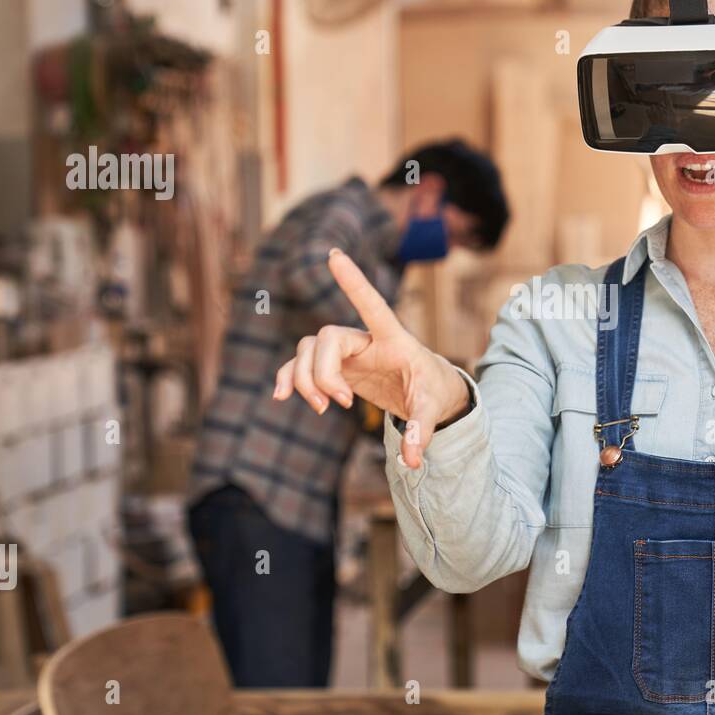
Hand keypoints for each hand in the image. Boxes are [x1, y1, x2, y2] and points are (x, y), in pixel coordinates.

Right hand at [273, 249, 470, 467]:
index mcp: (393, 338)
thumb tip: (412, 460)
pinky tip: (281, 396)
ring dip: (305, 379)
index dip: (354, 282)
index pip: (371, 304)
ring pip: (308, 349)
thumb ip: (421, 430)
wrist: (427, 392)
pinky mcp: (335, 367)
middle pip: (326, 338)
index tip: (335, 255)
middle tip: (340, 405)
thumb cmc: (433, 389)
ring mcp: (346, 352)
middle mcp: (364, 339)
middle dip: (322, 373)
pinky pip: (301, 365)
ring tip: (322, 409)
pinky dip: (289, 378)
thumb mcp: (432, 408)